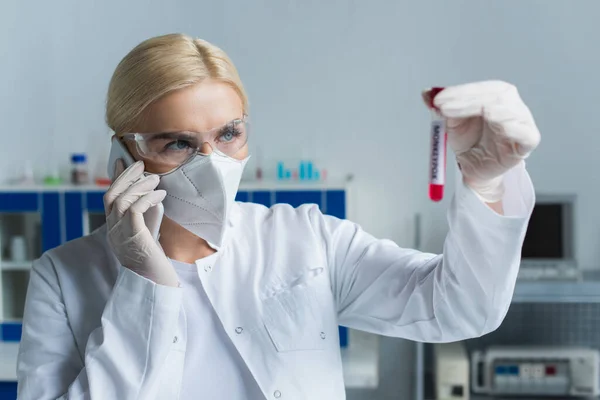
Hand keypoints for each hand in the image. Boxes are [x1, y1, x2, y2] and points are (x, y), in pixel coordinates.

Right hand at [103, 160, 178, 286]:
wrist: (155, 283)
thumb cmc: (154, 260)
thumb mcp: (147, 233)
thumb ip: (146, 216)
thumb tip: (153, 195)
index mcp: (114, 229)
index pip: (110, 199)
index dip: (116, 179)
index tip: (123, 163)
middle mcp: (113, 231)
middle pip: (111, 195)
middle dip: (125, 177)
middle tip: (139, 165)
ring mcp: (121, 234)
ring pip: (122, 200)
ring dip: (139, 185)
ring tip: (155, 178)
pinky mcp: (134, 236)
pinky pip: (135, 210)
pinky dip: (147, 198)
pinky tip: (160, 194)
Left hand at [424, 81, 540, 202]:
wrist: (473, 167)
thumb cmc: (468, 141)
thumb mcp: (451, 122)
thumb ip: (442, 107)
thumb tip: (426, 93)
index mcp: (495, 96)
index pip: (482, 88)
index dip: (460, 92)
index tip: (437, 99)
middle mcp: (511, 106)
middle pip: (497, 95)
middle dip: (468, 100)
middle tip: (443, 108)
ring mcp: (521, 124)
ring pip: (512, 111)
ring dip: (489, 110)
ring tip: (473, 113)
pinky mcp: (526, 143)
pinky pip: (526, 134)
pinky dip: (514, 128)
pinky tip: (501, 126)